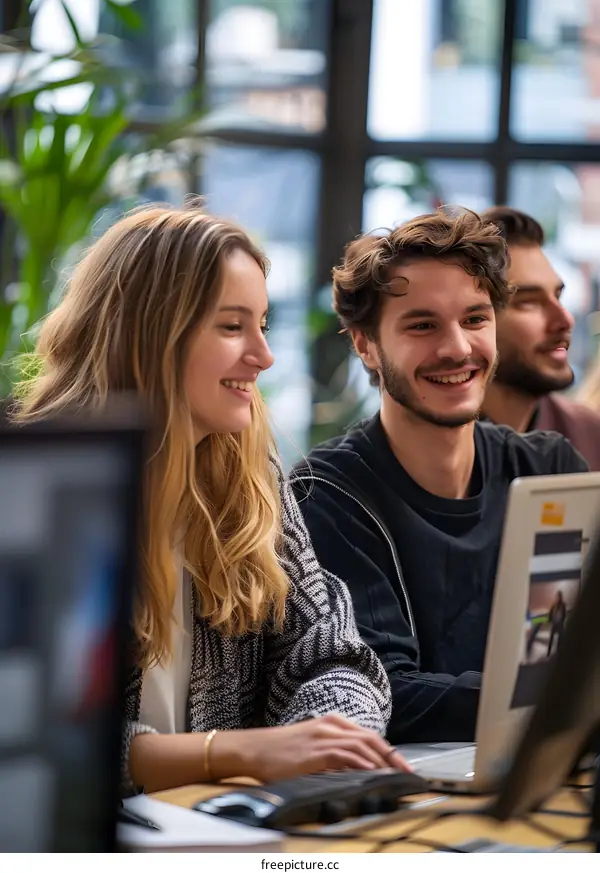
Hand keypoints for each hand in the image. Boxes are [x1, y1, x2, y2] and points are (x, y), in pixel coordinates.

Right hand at [230, 713, 411, 782]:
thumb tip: (357, 768)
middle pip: (371, 738)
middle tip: (408, 774)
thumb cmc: (281, 751)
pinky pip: (344, 755)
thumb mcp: (312, 745)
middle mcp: (331, 725)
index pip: (369, 735)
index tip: (403, 767)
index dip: (389, 751)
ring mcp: (323, 736)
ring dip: (382, 762)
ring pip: (362, 745)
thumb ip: (333, 751)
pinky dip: (361, 763)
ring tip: (396, 776)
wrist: (254, 748)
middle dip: (393, 757)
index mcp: (332, 722)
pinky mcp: (315, 750)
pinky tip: (372, 772)